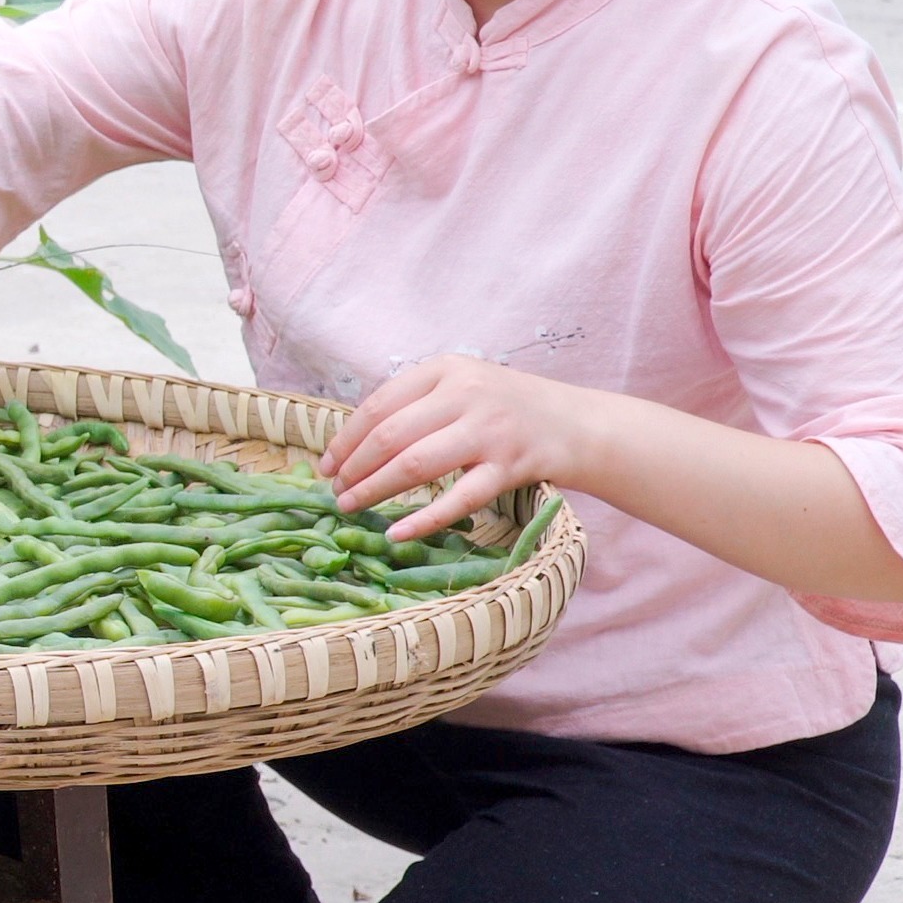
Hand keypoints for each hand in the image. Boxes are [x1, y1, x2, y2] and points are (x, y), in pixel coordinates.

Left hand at [318, 355, 610, 540]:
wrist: (577, 424)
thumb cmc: (506, 407)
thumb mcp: (461, 385)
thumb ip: (415, 403)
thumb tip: (352, 441)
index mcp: (446, 369)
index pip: (378, 405)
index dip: (345, 439)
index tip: (325, 464)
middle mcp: (466, 394)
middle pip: (390, 437)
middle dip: (353, 468)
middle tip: (335, 491)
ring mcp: (490, 431)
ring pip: (416, 465)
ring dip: (375, 490)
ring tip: (350, 506)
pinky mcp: (510, 466)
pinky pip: (459, 499)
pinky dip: (424, 519)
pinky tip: (396, 533)